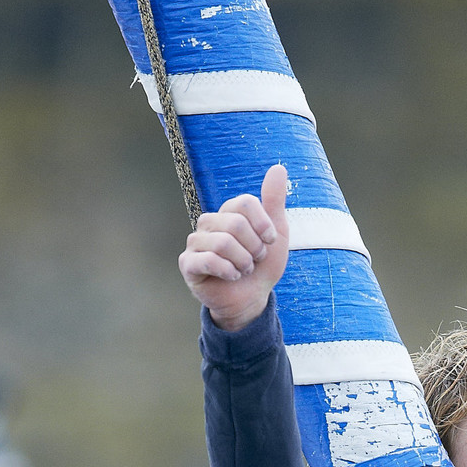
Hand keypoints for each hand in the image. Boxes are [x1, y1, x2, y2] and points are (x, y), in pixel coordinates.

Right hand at [177, 162, 289, 331]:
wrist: (252, 298)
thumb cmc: (261, 265)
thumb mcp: (276, 232)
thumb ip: (274, 200)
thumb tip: (278, 167)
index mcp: (229, 211)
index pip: (246, 203)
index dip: (263, 225)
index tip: (269, 241)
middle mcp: (209, 222)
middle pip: (236, 224)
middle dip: (254, 248)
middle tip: (254, 260)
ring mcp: (196, 242)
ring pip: (223, 243)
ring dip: (243, 262)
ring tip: (244, 270)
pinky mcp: (188, 263)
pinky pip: (209, 260)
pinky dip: (229, 272)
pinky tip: (232, 277)